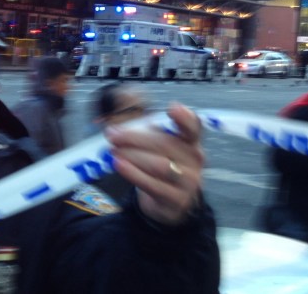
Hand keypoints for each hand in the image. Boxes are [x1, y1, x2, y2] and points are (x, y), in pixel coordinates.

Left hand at [106, 103, 203, 225]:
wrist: (167, 200)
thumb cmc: (159, 163)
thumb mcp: (153, 141)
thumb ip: (139, 124)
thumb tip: (118, 107)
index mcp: (190, 140)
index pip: (193, 126)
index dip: (184, 117)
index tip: (173, 108)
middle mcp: (194, 159)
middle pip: (166, 144)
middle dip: (136, 138)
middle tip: (114, 135)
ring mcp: (188, 181)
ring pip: (159, 165)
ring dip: (133, 156)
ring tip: (114, 150)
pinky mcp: (176, 199)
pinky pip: (153, 185)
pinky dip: (133, 173)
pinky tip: (119, 164)